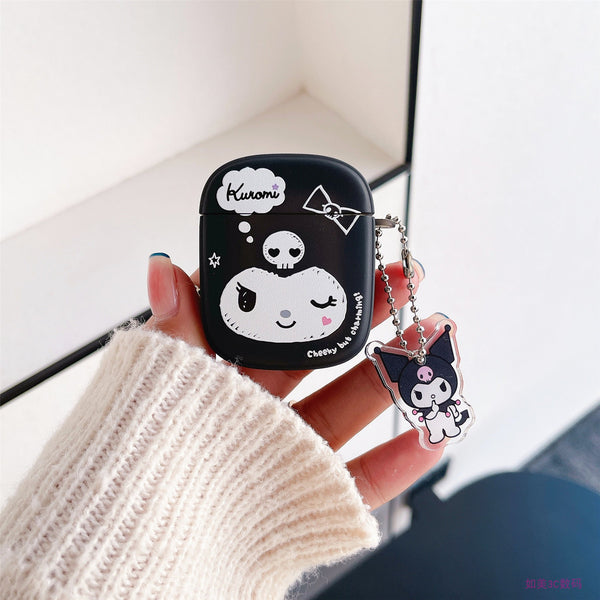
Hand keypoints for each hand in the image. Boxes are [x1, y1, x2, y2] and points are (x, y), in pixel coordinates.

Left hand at [145, 253, 443, 509]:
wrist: (143, 551)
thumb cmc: (140, 465)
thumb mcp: (158, 386)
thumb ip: (173, 329)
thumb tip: (162, 267)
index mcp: (220, 374)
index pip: (272, 318)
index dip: (309, 285)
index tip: (339, 257)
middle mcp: (257, 409)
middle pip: (324, 354)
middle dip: (367, 316)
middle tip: (402, 279)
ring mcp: (286, 450)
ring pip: (353, 406)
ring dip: (400, 373)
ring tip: (437, 334)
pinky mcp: (309, 495)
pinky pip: (364, 477)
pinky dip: (403, 458)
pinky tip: (436, 429)